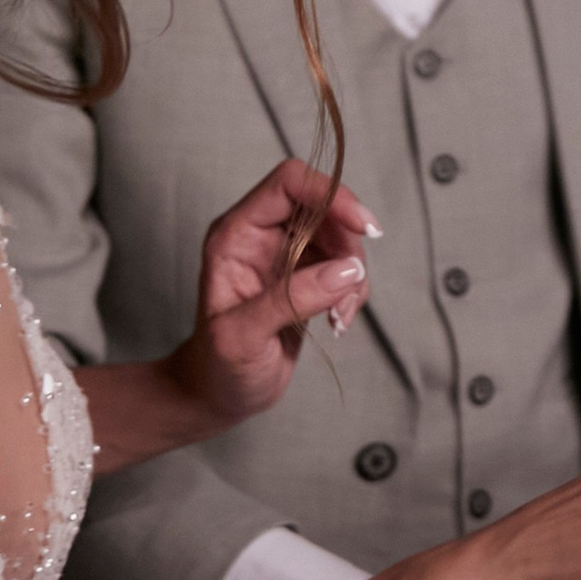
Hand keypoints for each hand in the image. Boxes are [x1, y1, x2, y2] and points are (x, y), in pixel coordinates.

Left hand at [77, 162, 373, 470]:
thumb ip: (292, 299)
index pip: (288, 184)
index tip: (363, 228)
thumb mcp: (243, 336)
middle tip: (348, 292)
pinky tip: (336, 321)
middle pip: (323, 207)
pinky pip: (345, 266)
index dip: (329, 194)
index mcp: (236, 234)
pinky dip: (352, 291)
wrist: (218, 395)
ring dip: (352, 276)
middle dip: (347, 245)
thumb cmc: (217, 367)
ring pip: (340, 238)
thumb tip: (349, 269)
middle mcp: (261, 236)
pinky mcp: (306, 277)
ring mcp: (286, 255)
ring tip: (337, 317)